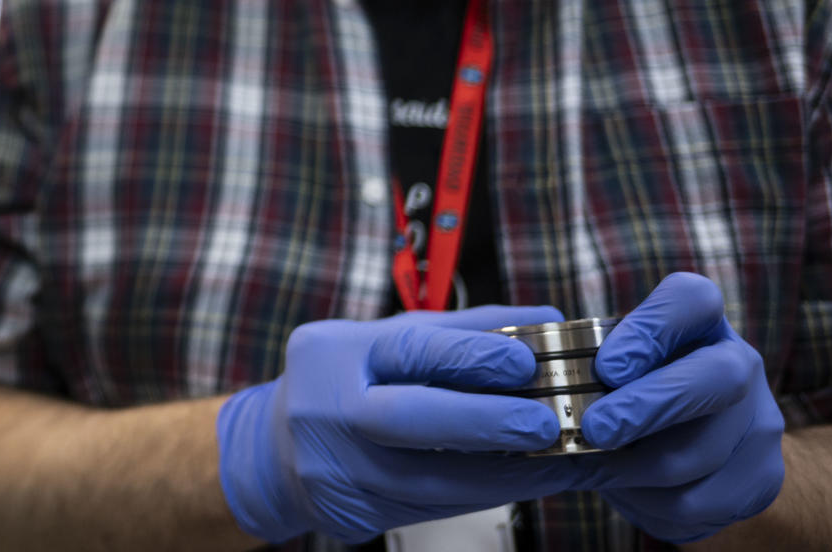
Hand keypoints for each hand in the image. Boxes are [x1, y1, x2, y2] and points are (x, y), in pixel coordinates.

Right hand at [215, 305, 591, 543]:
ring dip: (503, 473)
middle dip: (483, 421)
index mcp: (335, 352)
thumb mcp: (384, 342)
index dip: (468, 355)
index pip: (406, 350)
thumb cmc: (344, 383)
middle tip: (544, 423)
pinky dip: (481, 496)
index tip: (525, 360)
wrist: (274, 451)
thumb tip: (545, 317)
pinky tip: (520, 483)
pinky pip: (430, 508)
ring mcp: (334, 468)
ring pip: (430, 479)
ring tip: (557, 461)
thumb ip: (460, 331)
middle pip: (408, 419)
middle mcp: (326, 410)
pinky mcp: (350, 513)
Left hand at [572, 272, 783, 541]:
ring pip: (699, 452)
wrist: (704, 448)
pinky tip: (623, 490)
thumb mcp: (614, 361)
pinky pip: (699, 501)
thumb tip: (531, 388)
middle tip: (594, 429)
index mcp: (700, 322)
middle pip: (715, 378)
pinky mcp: (761, 477)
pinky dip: (648, 502)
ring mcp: (759, 422)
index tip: (606, 367)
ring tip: (590, 466)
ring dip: (633, 467)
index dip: (651, 330)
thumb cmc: (633, 389)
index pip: (693, 299)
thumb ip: (586, 363)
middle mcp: (740, 363)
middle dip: (647, 408)